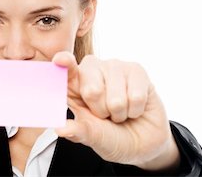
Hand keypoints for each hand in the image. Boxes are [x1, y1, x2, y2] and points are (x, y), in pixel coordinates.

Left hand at [52, 52, 179, 171]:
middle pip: (91, 91)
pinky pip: (136, 97)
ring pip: (116, 99)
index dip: (64, 63)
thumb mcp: (93, 137)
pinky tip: (135, 107)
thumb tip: (60, 129)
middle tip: (106, 115)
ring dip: (121, 113)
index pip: (66, 71)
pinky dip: (136, 110)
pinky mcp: (136, 70)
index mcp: (73, 84)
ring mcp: (113, 67)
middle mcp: (91, 70)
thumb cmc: (111, 135)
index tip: (60, 60)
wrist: (141, 142)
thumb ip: (78, 131)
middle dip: (102, 113)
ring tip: (121, 111)